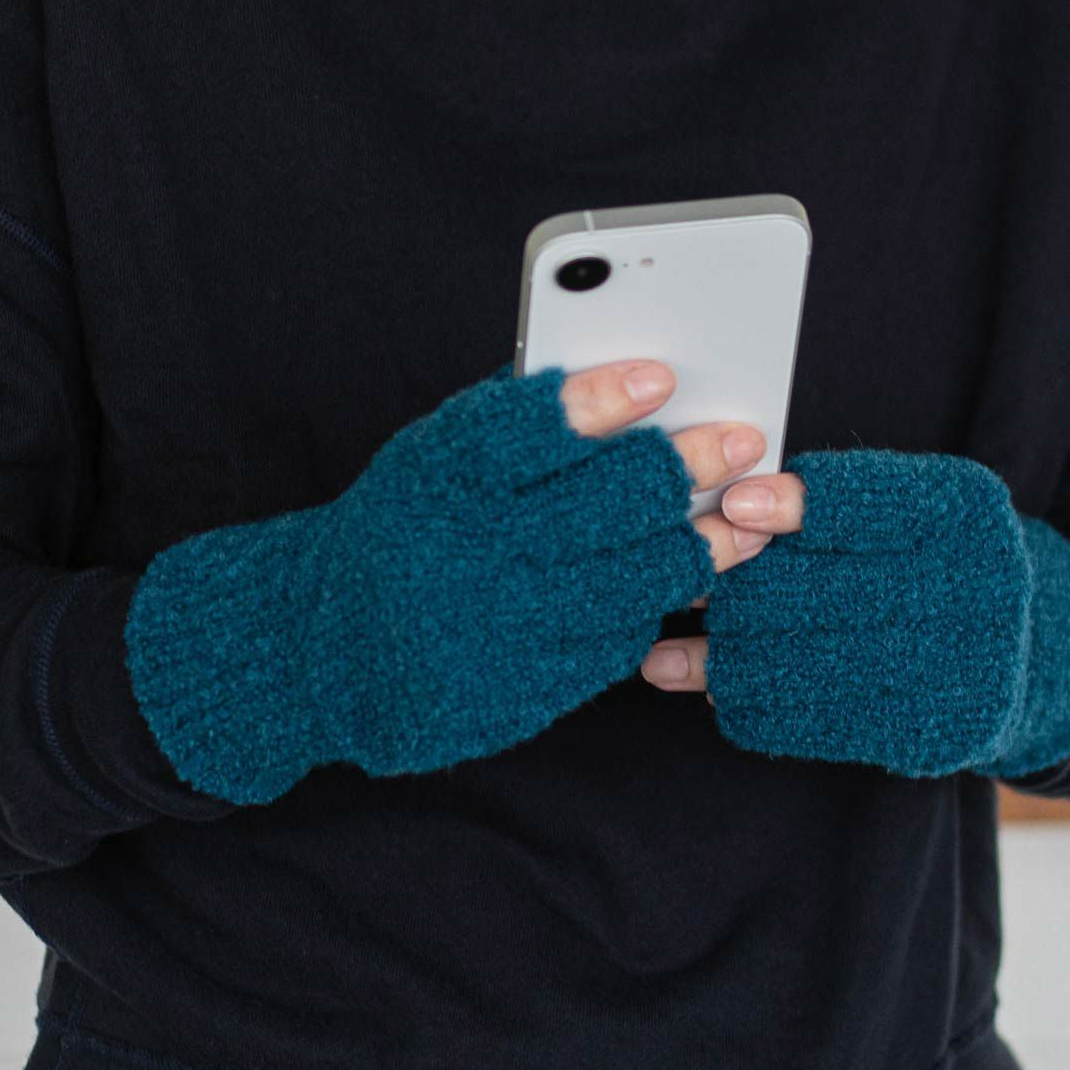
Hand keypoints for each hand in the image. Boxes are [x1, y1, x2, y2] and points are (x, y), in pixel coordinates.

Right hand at [124, 357, 780, 803]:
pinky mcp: (517, 692)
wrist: (326, 649)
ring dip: (701, 540)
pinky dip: (655, 602)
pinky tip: (679, 574)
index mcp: (432, 479)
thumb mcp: (429, 462)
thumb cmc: (403, 530)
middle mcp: (460, 555)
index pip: (528, 427)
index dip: (602, 400)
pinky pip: (617, 639)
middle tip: (741, 439)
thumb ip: (516, 427)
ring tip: (742, 513)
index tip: (663, 377)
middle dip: (686, 464)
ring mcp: (492, 630)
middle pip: (604, 502)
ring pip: (633, 577)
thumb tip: (641, 387)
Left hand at [685, 448, 1069, 779]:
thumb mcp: (909, 506)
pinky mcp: (929, 733)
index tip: (733, 506)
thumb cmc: (938, 559)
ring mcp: (954, 670)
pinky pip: (814, 720)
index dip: (794, 506)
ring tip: (660, 653)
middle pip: (820, 590)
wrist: (1030, 650)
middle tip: (671, 585)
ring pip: (803, 662)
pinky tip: (712, 689)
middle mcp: (972, 591)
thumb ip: (831, 502)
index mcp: (961, 514)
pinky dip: (751, 704)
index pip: (864, 504)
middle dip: (733, 590)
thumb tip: (726, 511)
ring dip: (720, 659)